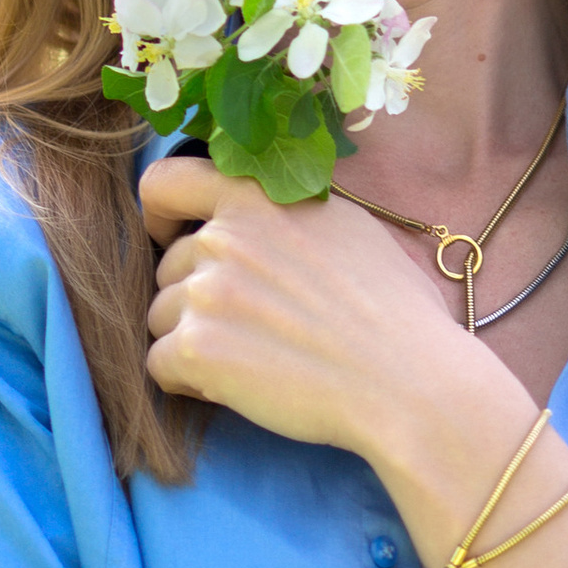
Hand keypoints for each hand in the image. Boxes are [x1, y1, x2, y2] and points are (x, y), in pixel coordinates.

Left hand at [141, 157, 472, 458]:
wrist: (407, 382)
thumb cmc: (394, 312)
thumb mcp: (344, 226)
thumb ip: (283, 212)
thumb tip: (250, 214)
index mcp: (258, 199)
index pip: (165, 181)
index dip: (160, 212)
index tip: (171, 236)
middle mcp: (224, 238)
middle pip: (170, 267)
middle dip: (196, 297)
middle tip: (252, 327)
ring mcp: (206, 293)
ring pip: (162, 317)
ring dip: (194, 340)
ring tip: (253, 359)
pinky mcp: (197, 349)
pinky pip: (160, 364)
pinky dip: (189, 381)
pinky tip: (240, 386)